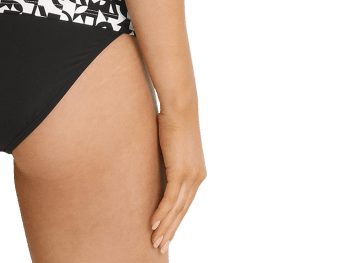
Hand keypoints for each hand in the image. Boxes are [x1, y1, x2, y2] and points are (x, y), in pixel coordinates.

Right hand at [150, 107, 206, 253]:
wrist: (181, 106)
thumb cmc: (173, 120)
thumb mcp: (173, 145)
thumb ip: (169, 159)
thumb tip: (158, 162)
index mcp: (197, 173)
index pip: (186, 203)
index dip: (176, 220)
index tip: (167, 232)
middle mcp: (197, 178)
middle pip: (183, 211)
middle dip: (171, 230)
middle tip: (159, 245)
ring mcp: (190, 176)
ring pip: (177, 209)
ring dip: (165, 227)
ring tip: (155, 241)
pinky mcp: (181, 171)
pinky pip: (171, 198)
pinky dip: (162, 213)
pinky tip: (154, 224)